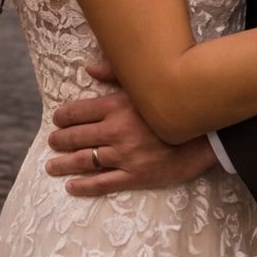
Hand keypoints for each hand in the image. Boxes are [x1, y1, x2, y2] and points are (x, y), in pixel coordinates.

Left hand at [43, 64, 217, 197]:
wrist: (204, 134)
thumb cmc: (173, 105)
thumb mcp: (144, 84)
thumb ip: (114, 74)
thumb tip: (88, 69)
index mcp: (116, 107)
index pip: (79, 112)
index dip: (63, 117)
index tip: (56, 120)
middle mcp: (116, 131)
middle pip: (77, 138)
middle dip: (60, 141)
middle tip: (51, 143)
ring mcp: (124, 156)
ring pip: (84, 161)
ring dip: (64, 164)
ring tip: (52, 166)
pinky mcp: (135, 175)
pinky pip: (102, 183)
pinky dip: (84, 186)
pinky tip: (71, 186)